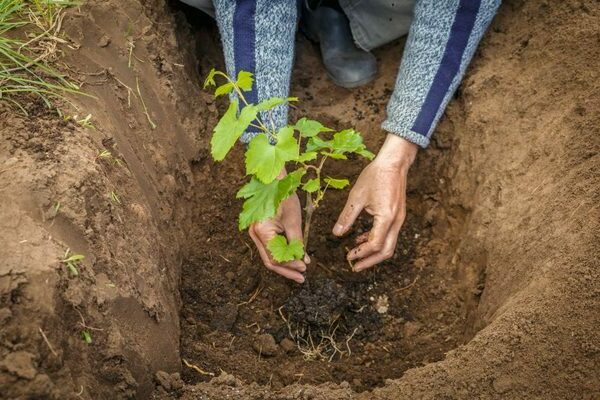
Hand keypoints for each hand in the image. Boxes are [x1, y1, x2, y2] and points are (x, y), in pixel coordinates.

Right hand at [248, 170, 308, 282]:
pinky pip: (268, 248)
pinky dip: (280, 255)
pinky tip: (292, 258)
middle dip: (286, 270)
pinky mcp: (259, 231)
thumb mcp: (294, 220)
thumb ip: (297, 242)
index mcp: (262, 231)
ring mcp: (255, 233)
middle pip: (269, 261)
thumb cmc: (284, 196)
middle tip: (301, 277)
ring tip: (298, 271)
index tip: (304, 268)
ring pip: (268, 256)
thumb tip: (303, 261)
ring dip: (284, 264)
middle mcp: (254, 234)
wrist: (273, 180)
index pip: (276, 258)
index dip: (291, 266)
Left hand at [333, 134, 417, 270]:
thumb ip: (347, 217)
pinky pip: (389, 234)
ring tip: (357, 254)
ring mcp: (399, 219)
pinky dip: (377, 240)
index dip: (361, 253)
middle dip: (370, 261)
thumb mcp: (357, 196)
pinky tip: (362, 238)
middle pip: (386, 251)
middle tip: (355, 267)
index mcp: (386, 218)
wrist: (394, 163)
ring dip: (374, 253)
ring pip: (389, 244)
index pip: (374, 244)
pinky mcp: (398, 215)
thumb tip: (336, 234)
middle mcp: (396, 222)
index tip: (348, 256)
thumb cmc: (376, 176)